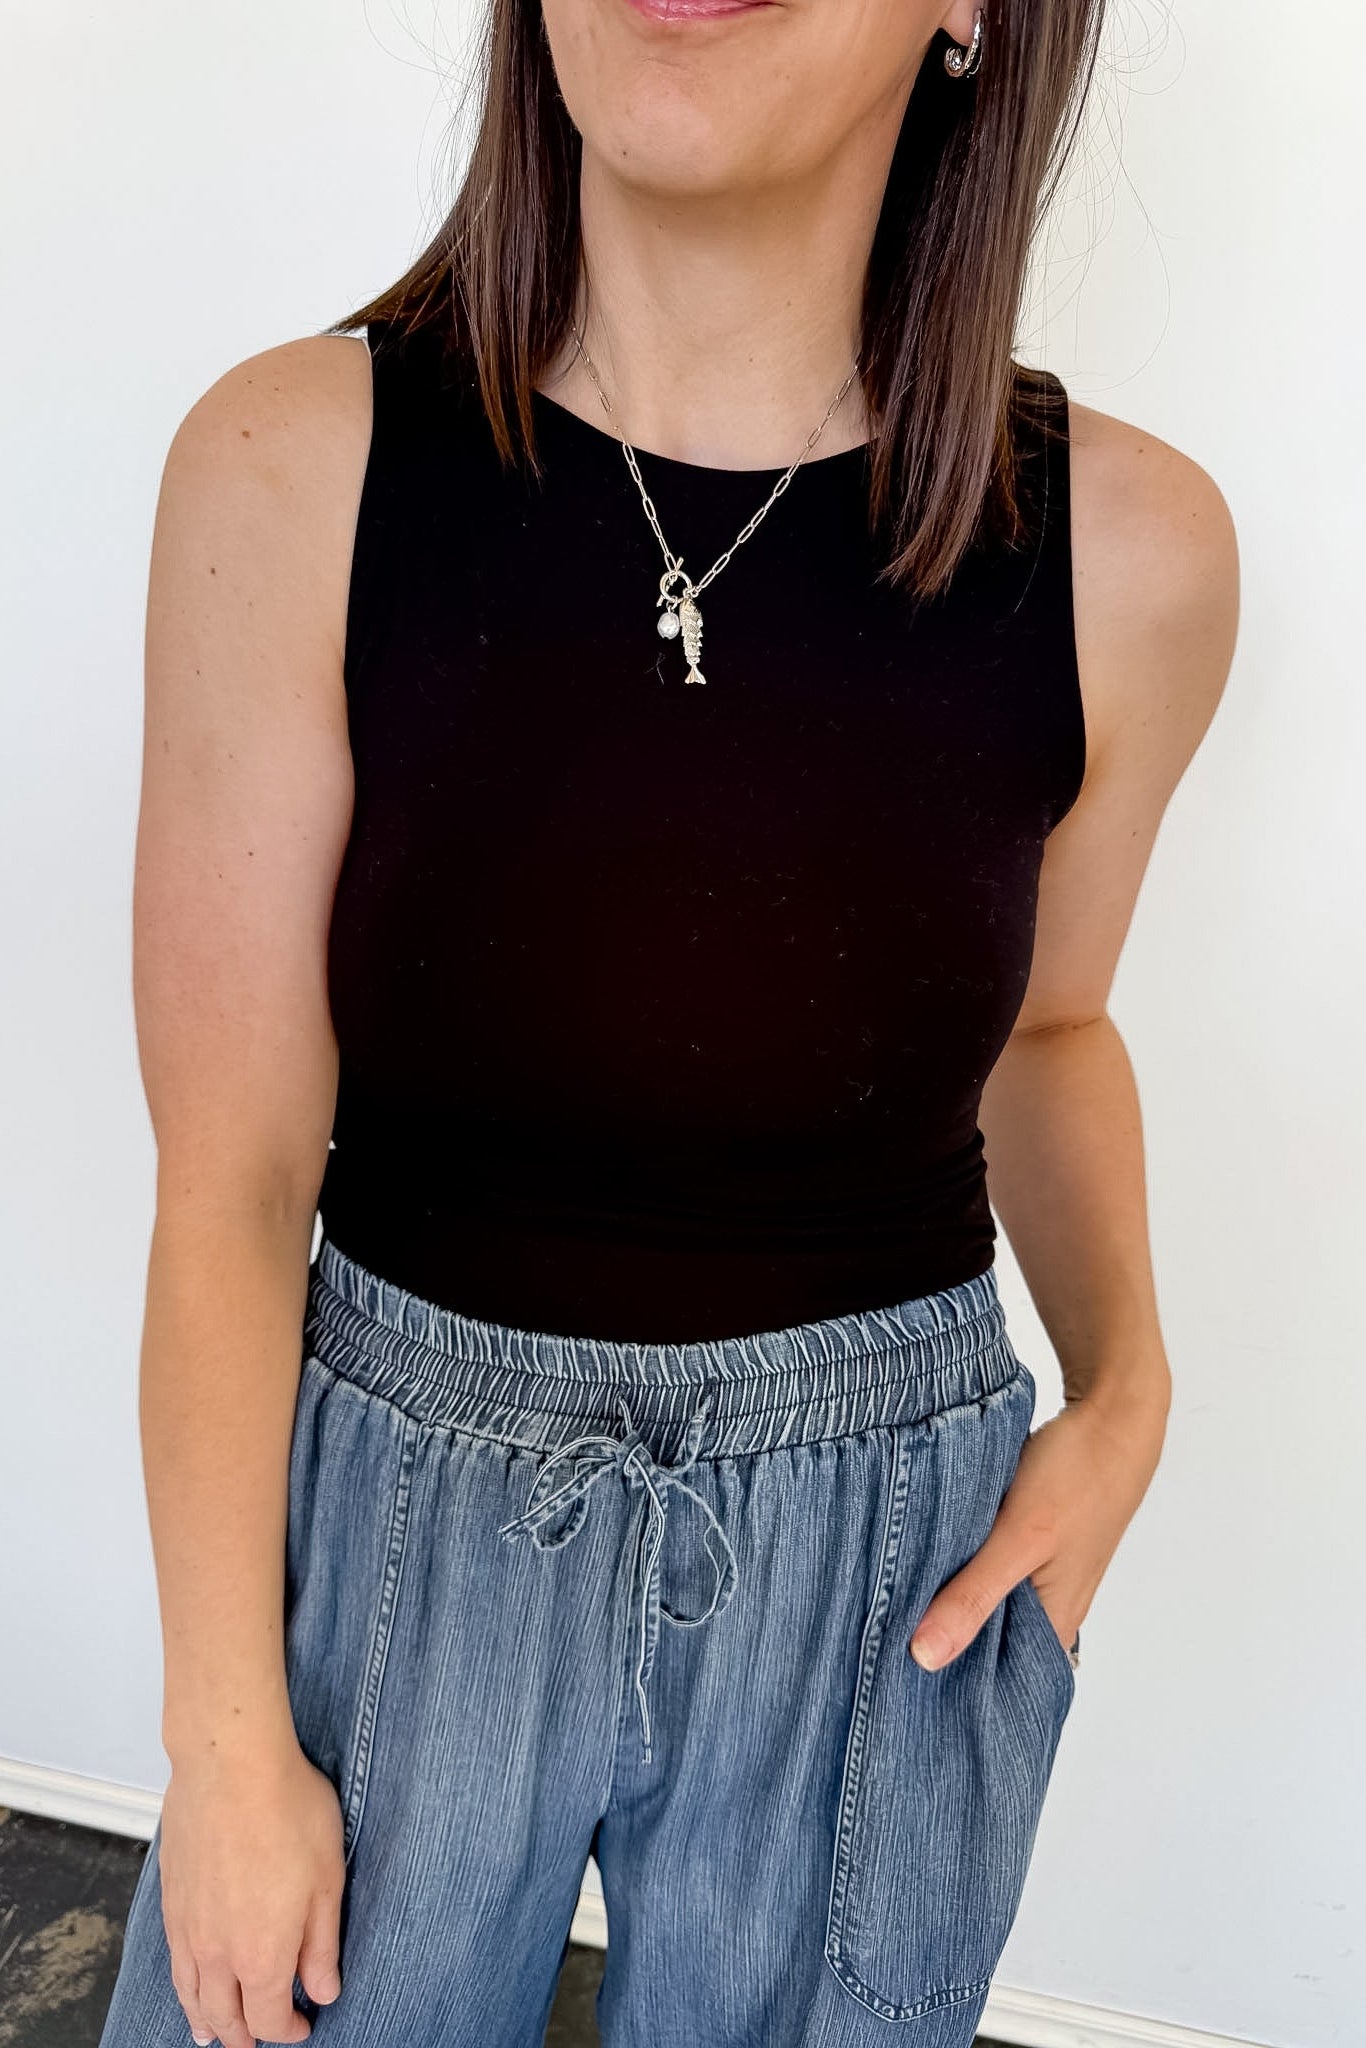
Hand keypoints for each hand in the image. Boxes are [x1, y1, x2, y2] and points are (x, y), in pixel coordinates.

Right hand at [158, 1725, 345, 2045]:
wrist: (230, 1764)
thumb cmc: (286, 1809)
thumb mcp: (327, 1879)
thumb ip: (321, 1944)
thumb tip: (321, 1991)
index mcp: (262, 1955)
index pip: (269, 2019)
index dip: (287, 2031)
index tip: (302, 2026)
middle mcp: (218, 1953)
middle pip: (226, 2017)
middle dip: (245, 2036)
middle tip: (259, 2040)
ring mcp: (188, 1928)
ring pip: (191, 1996)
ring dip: (206, 2020)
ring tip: (212, 2035)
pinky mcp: (170, 1901)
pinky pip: (174, 1962)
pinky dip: (182, 1987)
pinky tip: (188, 1983)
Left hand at [908, 1381, 1168, 1670]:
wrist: (1113, 1413)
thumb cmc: (1080, 1476)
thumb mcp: (1020, 1538)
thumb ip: (975, 1596)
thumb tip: (925, 1657)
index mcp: (1053, 1624)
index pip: (995, 1684)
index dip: (949, 1688)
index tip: (894, 1689)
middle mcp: (1047, 1607)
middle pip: (983, 1642)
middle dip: (935, 1637)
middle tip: (875, 1640)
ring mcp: (1037, 1571)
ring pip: (980, 1599)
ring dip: (943, 1596)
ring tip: (886, 1601)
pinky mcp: (1026, 1539)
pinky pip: (984, 1564)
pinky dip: (957, 1561)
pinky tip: (922, 1555)